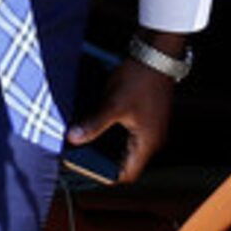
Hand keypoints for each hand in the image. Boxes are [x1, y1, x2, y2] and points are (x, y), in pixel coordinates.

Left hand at [69, 44, 181, 182]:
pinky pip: (130, 132)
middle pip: (127, 161)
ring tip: (88, 140)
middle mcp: (153, 139)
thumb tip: (73, 139)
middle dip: (104, 161)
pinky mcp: (148, 115)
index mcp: (147, 142)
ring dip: (109, 146)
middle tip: (83, 156)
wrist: (156, 53)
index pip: (128, 174)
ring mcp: (152, 127)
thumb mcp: (112, 104)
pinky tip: (100, 123)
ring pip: (127, 146)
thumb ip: (93, 124)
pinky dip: (115, 132)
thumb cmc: (140, 79)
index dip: (108, 177)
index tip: (87, 172)